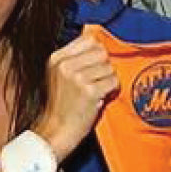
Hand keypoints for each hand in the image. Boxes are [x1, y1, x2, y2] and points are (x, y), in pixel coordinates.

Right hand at [32, 29, 119, 159]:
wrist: (56, 132)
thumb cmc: (61, 106)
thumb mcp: (59, 75)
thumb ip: (74, 58)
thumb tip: (98, 43)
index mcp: (57, 58)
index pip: (88, 40)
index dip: (96, 53)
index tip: (93, 65)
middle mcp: (65, 65)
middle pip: (101, 52)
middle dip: (103, 66)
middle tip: (96, 80)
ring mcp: (77, 78)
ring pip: (109, 67)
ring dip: (108, 79)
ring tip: (97, 90)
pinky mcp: (90, 92)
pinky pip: (114, 81)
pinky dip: (112, 90)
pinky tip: (101, 97)